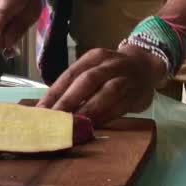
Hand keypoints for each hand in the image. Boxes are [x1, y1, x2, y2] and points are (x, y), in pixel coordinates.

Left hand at [36, 45, 166, 125]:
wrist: (145, 65)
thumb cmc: (109, 72)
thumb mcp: (93, 70)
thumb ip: (74, 86)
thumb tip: (48, 109)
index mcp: (93, 57)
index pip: (70, 74)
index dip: (55, 92)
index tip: (40, 110)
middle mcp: (109, 64)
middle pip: (87, 81)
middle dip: (69, 101)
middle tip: (54, 119)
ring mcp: (125, 78)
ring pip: (107, 92)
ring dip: (89, 110)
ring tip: (72, 125)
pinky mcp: (136, 94)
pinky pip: (120, 106)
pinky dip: (105, 117)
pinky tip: (92, 127)